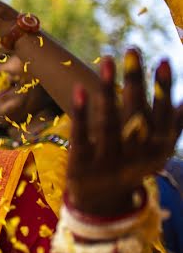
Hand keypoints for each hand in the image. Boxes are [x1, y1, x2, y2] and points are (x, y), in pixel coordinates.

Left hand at [66, 51, 182, 216]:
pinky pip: (82, 135)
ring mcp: (108, 162)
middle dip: (136, 81)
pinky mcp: (82, 164)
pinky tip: (80, 88)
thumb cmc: (130, 167)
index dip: (163, 89)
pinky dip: (81, 113)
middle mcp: (135, 156)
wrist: (101, 204)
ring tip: (108, 59)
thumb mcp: (155, 152)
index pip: (161, 115)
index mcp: (156, 150)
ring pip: (110, 122)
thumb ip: (172, 128)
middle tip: (131, 49)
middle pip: (136, 114)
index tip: (164, 60)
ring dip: (109, 90)